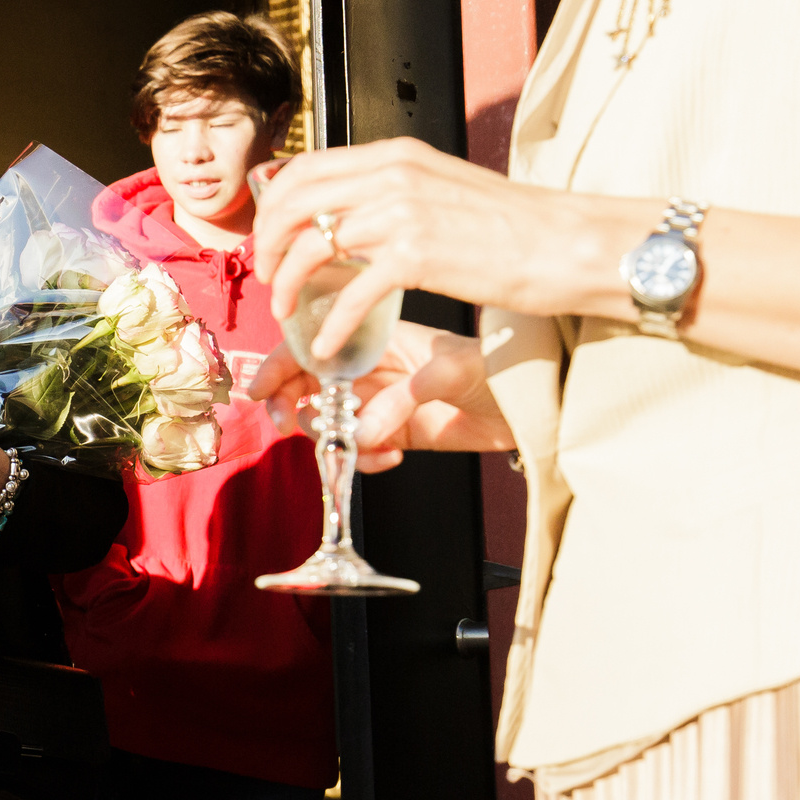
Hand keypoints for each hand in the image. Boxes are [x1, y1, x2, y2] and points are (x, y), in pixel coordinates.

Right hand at [244, 320, 514, 469]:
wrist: (537, 406)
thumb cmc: (501, 368)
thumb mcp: (453, 372)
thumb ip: (404, 399)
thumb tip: (359, 433)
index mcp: (379, 339)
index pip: (315, 344)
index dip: (281, 366)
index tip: (262, 393)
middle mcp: (373, 369)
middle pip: (309, 383)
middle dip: (292, 405)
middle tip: (290, 426)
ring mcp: (382, 403)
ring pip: (328, 420)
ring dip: (328, 438)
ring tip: (355, 447)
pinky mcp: (397, 434)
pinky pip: (359, 449)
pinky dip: (363, 459)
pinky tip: (389, 458)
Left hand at [250, 139, 627, 361]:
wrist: (568, 242)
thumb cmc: (514, 224)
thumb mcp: (442, 188)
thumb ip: (393, 191)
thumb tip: (348, 214)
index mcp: (395, 155)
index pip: (306, 167)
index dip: (275, 205)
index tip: (270, 237)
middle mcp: (392, 174)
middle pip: (295, 204)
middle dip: (269, 244)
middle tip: (267, 276)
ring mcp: (402, 213)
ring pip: (311, 247)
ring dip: (289, 285)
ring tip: (287, 312)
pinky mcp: (417, 256)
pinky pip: (350, 294)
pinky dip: (331, 325)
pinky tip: (329, 346)